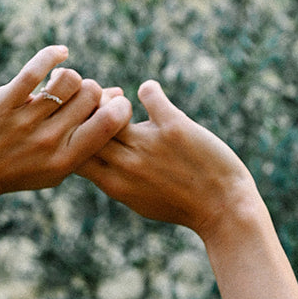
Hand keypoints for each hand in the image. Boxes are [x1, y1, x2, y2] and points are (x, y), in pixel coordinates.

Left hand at [0, 46, 133, 213]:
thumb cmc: (15, 169)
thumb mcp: (55, 164)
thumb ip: (86, 137)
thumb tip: (119, 97)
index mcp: (66, 160)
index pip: (110, 122)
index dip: (117, 105)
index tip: (107, 103)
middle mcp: (49, 141)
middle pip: (91, 94)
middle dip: (90, 89)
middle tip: (75, 96)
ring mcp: (25, 121)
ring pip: (68, 79)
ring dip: (68, 76)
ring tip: (58, 84)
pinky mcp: (4, 102)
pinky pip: (37, 68)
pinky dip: (52, 54)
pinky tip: (59, 54)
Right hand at [79, 81, 261, 239]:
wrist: (222, 208)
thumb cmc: (182, 206)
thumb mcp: (138, 201)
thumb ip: (116, 180)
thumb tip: (100, 160)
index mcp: (114, 184)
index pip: (74, 153)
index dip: (74, 135)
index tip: (84, 127)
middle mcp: (126, 164)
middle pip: (87, 127)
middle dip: (88, 111)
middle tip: (102, 106)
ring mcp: (149, 145)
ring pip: (110, 110)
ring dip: (113, 99)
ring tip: (123, 101)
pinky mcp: (173, 127)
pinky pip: (149, 95)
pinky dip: (149, 90)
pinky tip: (153, 94)